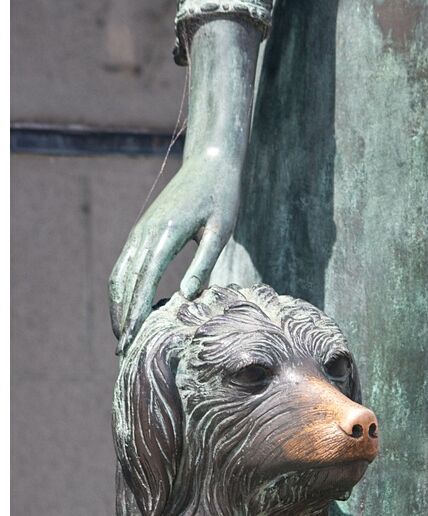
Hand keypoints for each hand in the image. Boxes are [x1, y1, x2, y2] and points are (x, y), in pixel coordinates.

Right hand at [109, 148, 240, 354]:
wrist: (209, 163)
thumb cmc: (222, 196)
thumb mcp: (221, 230)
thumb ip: (204, 264)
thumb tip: (187, 298)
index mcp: (164, 235)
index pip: (143, 284)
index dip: (135, 316)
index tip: (132, 342)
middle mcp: (144, 234)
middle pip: (124, 285)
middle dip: (122, 320)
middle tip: (123, 352)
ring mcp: (139, 233)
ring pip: (119, 277)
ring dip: (117, 308)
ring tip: (122, 338)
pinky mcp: (141, 232)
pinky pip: (124, 266)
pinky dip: (122, 292)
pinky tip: (128, 310)